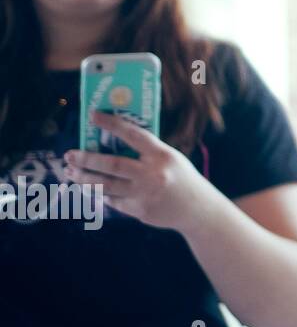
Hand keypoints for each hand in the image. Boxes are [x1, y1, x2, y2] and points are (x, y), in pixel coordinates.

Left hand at [63, 110, 215, 231]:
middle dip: (87, 159)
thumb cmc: (181, 178)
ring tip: (70, 172)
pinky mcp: (139, 210)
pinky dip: (100, 193)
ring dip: (84, 178)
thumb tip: (115, 144)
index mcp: (162, 155)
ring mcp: (144, 194)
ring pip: (106, 185)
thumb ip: (148, 152)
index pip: (133, 135)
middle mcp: (152, 174)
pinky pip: (113, 200)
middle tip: (69, 154)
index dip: (112, 124)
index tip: (93, 116)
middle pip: (112, 164)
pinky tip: (89, 187)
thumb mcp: (171, 159)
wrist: (197, 209)